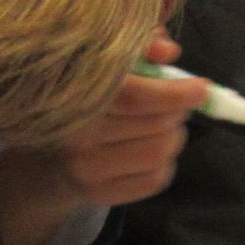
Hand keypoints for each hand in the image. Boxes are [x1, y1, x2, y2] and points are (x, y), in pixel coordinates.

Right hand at [51, 35, 207, 205]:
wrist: (43, 158)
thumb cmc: (82, 100)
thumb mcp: (103, 66)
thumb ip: (138, 49)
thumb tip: (169, 51)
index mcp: (77, 96)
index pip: (135, 97)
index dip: (174, 92)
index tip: (201, 87)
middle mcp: (78, 135)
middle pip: (154, 125)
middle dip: (178, 111)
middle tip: (178, 104)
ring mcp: (87, 169)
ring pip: (158, 152)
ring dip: (175, 137)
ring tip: (168, 126)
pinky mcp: (99, 194)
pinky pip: (153, 180)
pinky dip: (166, 164)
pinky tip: (156, 150)